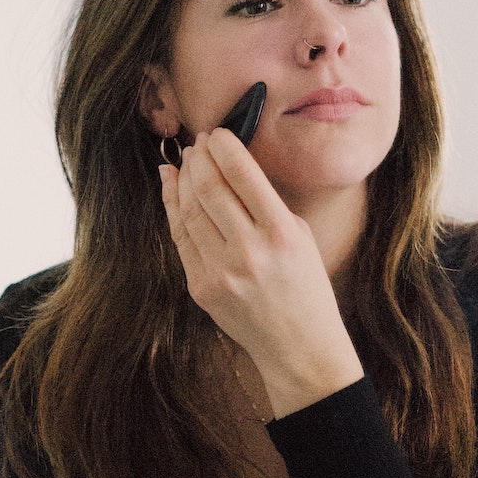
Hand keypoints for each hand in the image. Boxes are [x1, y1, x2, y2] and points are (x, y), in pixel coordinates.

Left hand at [158, 128, 363, 417]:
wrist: (298, 345)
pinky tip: (172, 187)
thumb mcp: (300, 235)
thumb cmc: (305, 285)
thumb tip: (228, 164)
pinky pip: (180, 237)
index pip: (242, 174)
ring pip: (189, 210)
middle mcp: (249, 251)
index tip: (217, 132)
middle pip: (209, 188)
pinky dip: (173, 207)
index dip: (223, 146)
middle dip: (199, 157)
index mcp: (281, 233)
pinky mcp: (201, 287)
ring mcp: (221, 271)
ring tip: (187, 161)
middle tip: (198, 143)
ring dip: (184, 178)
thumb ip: (266, 201)